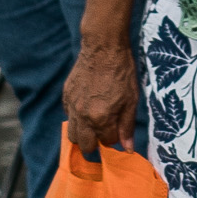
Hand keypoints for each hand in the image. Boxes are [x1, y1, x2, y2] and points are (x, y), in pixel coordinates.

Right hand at [64, 36, 138, 159]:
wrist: (103, 48)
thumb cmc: (122, 73)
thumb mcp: (131, 101)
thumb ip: (127, 127)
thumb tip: (128, 149)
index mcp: (100, 119)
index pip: (107, 142)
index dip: (115, 138)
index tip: (118, 128)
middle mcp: (82, 116)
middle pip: (84, 145)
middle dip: (95, 143)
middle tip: (104, 131)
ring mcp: (71, 106)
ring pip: (71, 134)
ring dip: (83, 134)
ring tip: (94, 123)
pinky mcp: (66, 96)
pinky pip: (68, 116)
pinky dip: (77, 118)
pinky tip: (87, 107)